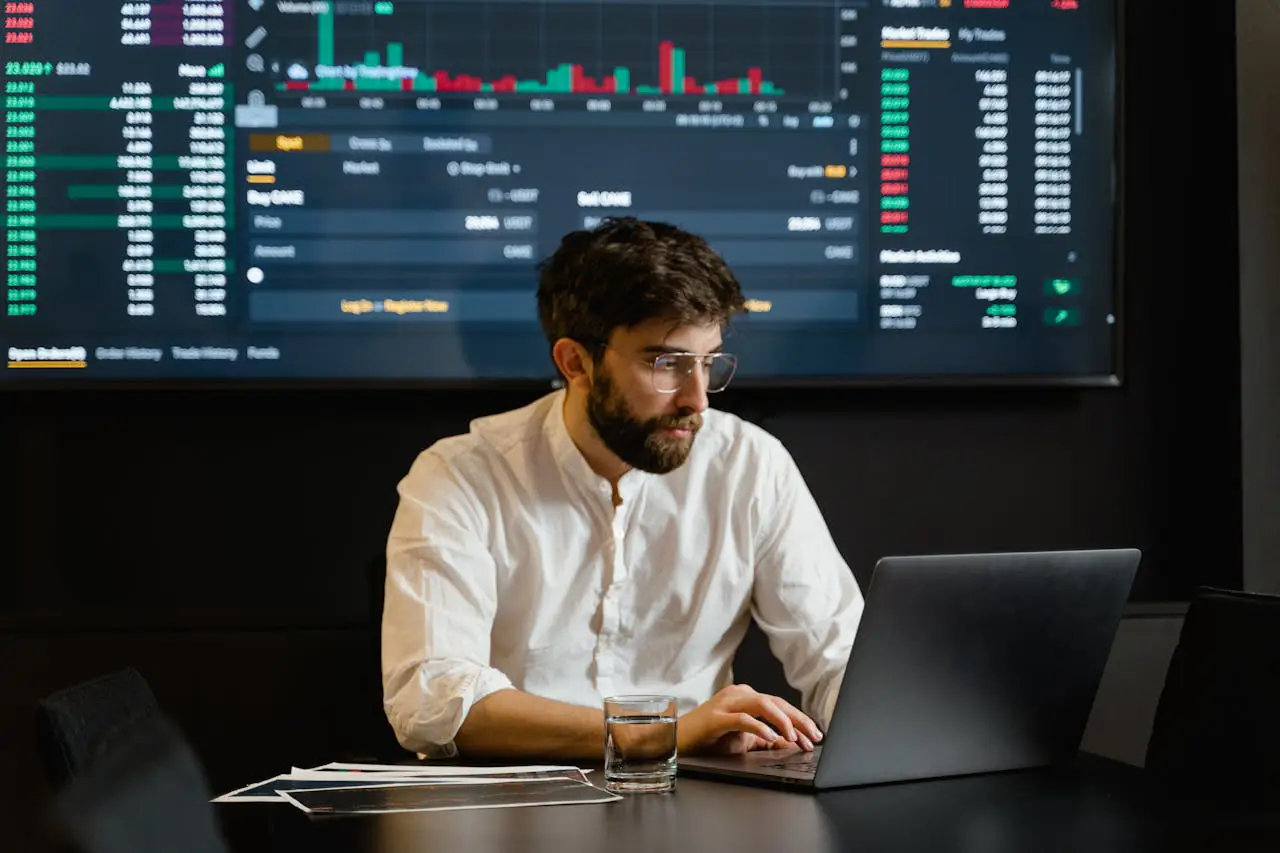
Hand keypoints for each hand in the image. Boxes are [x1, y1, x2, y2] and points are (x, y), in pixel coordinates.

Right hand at [677, 684, 823, 755]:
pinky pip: (742, 718)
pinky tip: (771, 737)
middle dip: (798, 720)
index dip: (800, 720)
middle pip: (776, 702)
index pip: (780, 705)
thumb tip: (791, 744)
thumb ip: (766, 739)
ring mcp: (726, 703)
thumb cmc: (709, 739)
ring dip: (783, 721)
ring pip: (762, 704)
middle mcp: (738, 695)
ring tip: (794, 737)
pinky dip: (759, 727)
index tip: (814, 736)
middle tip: (814, 737)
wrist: (677, 740)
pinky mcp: (716, 717)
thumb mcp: (743, 741)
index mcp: (746, 698)